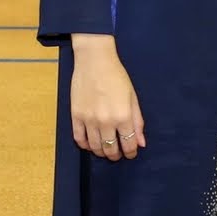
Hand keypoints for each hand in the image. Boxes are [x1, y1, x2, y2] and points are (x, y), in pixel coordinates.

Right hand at [70, 33, 145, 161]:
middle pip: (111, 148)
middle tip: (117, 154)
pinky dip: (84, 145)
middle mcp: (106, 121)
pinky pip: (79, 138)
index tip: (131, 153)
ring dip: (101, 152)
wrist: (94, 60)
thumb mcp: (132, 97)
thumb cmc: (116, 76)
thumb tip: (141, 142)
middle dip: (116, 155)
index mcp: (123, 116)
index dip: (131, 152)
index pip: (129, 144)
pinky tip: (90, 144)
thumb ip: (137, 121)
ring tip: (105, 150)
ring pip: (95, 147)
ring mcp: (89, 119)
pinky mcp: (76, 115)